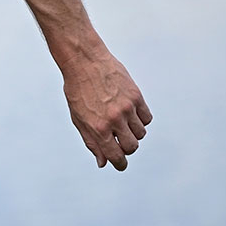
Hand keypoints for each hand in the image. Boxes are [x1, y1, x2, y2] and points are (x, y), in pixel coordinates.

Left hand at [62, 53, 151, 170]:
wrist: (84, 61)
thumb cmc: (78, 90)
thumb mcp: (78, 118)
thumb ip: (91, 141)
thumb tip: (103, 163)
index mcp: (97, 127)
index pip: (115, 156)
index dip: (119, 164)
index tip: (120, 163)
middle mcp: (114, 119)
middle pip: (131, 147)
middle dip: (126, 148)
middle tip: (119, 139)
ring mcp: (127, 107)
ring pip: (141, 134)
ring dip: (133, 133)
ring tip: (121, 121)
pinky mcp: (136, 96)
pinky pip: (147, 118)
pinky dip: (140, 120)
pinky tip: (130, 112)